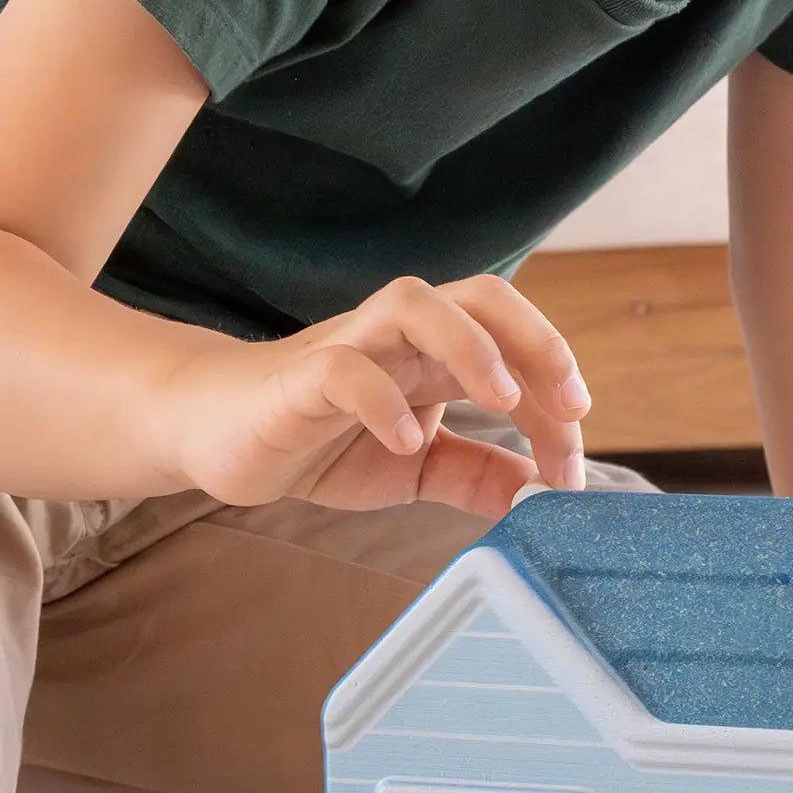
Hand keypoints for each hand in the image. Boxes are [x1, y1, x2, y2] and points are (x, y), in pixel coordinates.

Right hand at [159, 273, 590, 517]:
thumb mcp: (414, 470)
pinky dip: (382, 398)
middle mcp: (402, 337)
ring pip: (417, 303)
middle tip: (570, 406)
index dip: (558, 395)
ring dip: (472, 346)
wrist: (217, 435)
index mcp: (438, 354)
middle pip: (483, 295)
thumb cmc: (320, 440)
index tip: (574, 466)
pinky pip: (344, 367)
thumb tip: (544, 497)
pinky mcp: (299, 378)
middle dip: (538, 341)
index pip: (517, 347)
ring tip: (504, 400)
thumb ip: (475, 476)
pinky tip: (406, 441)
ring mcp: (351, 348)